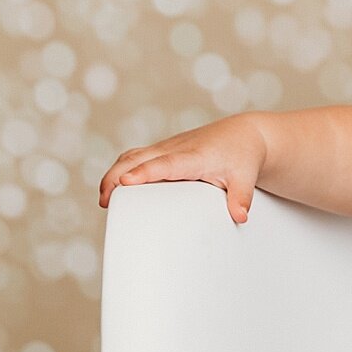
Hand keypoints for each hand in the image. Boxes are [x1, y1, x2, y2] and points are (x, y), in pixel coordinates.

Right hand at [98, 115, 267, 223]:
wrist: (244, 134)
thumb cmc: (243, 156)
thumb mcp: (246, 177)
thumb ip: (241, 198)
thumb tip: (240, 217)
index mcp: (193, 156)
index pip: (164, 165)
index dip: (144, 173)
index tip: (125, 183)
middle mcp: (175, 148)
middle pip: (138, 158)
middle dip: (117, 176)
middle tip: (105, 201)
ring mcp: (167, 147)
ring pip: (132, 156)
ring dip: (114, 173)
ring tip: (105, 199)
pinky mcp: (164, 149)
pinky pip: (137, 156)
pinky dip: (122, 169)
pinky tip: (116, 188)